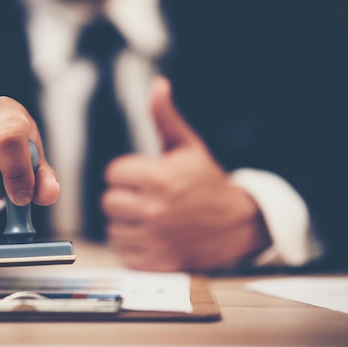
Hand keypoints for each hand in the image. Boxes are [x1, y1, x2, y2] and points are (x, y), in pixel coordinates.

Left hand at [102, 76, 270, 271]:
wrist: (238, 223)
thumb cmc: (208, 181)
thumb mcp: (188, 146)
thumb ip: (165, 117)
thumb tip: (158, 85)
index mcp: (160, 177)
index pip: (113, 173)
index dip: (125, 172)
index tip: (141, 175)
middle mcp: (155, 209)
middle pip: (109, 201)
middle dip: (122, 196)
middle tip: (142, 196)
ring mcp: (156, 239)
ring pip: (113, 228)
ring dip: (126, 222)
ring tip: (148, 215)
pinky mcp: (158, 262)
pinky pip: (124, 253)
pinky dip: (133, 246)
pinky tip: (151, 235)